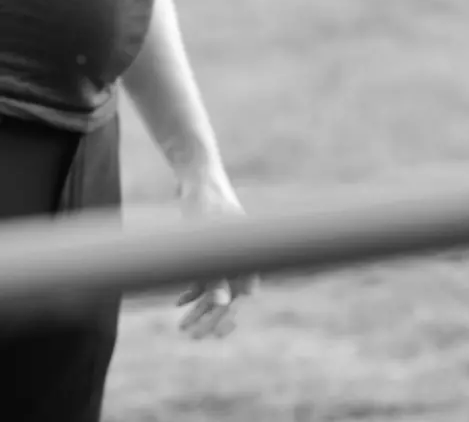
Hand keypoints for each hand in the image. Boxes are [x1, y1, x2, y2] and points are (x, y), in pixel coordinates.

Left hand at [174, 170, 255, 339]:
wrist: (198, 174)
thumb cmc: (205, 203)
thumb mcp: (206, 238)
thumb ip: (215, 270)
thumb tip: (223, 303)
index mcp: (246, 253)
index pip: (241, 293)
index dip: (228, 316)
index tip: (214, 335)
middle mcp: (239, 254)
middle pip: (228, 294)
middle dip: (211, 317)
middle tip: (193, 338)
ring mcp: (225, 251)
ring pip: (215, 287)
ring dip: (199, 308)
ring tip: (182, 328)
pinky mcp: (211, 248)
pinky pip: (204, 275)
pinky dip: (193, 289)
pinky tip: (178, 304)